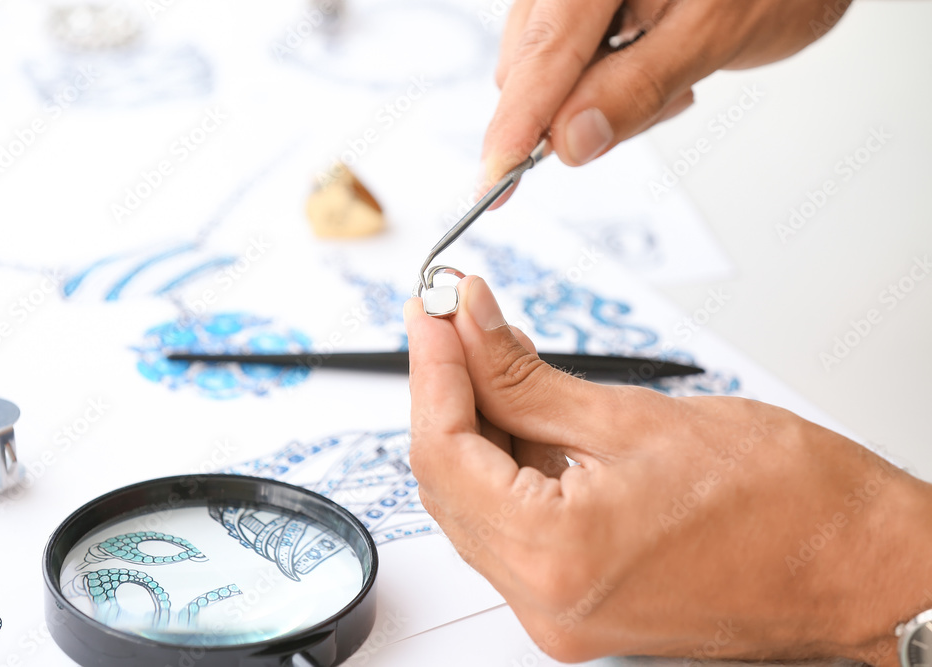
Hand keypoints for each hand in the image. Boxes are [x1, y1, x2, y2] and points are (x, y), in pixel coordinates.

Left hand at [405, 275, 931, 665]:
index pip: (441, 452)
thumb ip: (528, 376)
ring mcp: (561, 610)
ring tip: (494, 353)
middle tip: (454, 323)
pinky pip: (515, 526)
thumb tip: (470, 328)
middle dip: (447, 391)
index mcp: (555, 557)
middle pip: (450, 480)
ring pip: (477, 503)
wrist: (861, 568)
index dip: (431, 369)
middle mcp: (546, 601)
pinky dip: (510, 464)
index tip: (433, 314)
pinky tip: (526, 410)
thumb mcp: (635, 417)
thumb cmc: (789, 504)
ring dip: (477, 425)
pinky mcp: (580, 604)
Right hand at [483, 0, 852, 183]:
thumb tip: (570, 140)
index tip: (495, 181)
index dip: (515, 124)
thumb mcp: (714, 35)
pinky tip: (658, 63)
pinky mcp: (585, 5)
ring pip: (548, 69)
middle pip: (532, 64)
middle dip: (572, 110)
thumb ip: (637, 87)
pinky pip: (570, 60)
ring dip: (595, 98)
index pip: (543, 55)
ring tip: (672, 75)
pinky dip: (606, 82)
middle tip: (654, 104)